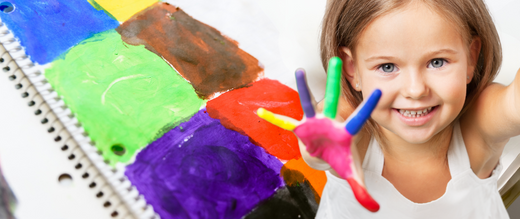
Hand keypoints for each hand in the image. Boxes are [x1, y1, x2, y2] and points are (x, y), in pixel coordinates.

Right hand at [257, 57, 380, 211]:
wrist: (325, 156)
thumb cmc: (339, 159)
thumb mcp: (351, 174)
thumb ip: (363, 190)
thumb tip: (375, 209)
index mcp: (346, 131)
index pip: (359, 118)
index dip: (368, 106)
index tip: (379, 91)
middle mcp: (330, 121)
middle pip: (333, 99)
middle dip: (334, 81)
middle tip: (338, 59)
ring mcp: (314, 122)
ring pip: (308, 102)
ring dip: (302, 88)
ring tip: (298, 70)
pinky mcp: (300, 127)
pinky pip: (285, 123)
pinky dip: (273, 119)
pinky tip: (261, 111)